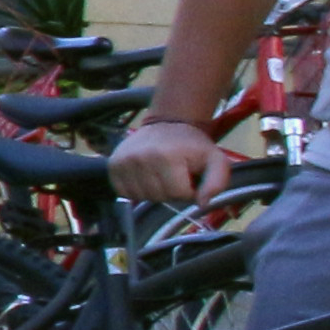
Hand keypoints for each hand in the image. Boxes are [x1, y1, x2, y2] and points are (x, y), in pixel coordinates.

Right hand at [111, 117, 228, 206]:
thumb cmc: (192, 145)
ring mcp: (124, 162)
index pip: (179, 194)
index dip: (189, 190)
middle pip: (159, 196)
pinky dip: (137, 190)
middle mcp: (140, 158)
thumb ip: (217, 183)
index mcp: (167, 156)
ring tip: (160, 175)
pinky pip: (125, 193)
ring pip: (142, 197)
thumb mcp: (215, 160)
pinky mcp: (113, 166)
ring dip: (154, 191)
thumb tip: (202, 204)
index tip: (189, 176)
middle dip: (171, 191)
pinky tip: (145, 177)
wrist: (166, 125)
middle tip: (175, 175)